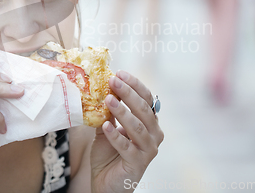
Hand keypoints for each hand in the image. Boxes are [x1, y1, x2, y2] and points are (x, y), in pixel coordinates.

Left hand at [90, 70, 163, 192]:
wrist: (106, 183)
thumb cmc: (109, 155)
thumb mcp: (107, 128)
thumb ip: (108, 112)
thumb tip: (101, 89)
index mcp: (150, 122)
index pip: (146, 98)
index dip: (134, 85)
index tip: (119, 73)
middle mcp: (154, 134)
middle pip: (143, 109)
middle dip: (128, 93)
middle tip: (113, 80)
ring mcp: (149, 149)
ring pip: (137, 127)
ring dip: (122, 112)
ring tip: (108, 100)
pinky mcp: (138, 163)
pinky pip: (127, 146)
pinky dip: (116, 135)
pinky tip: (105, 125)